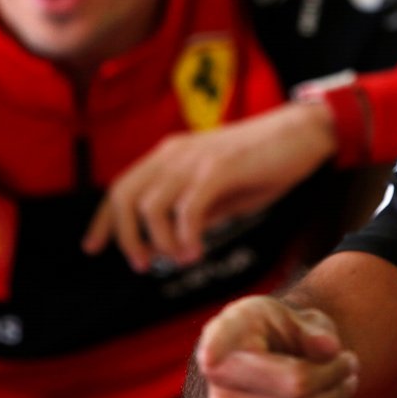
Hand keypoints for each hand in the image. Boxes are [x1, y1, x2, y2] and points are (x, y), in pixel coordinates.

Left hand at [81, 100, 336, 270]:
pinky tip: (197, 252)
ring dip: (161, 242)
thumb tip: (174, 242)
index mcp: (171, 154)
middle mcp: (175, 153)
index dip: (104, 220)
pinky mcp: (220, 169)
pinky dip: (186, 237)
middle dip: (126, 237)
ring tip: (182, 260)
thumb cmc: (266, 162)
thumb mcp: (224, 190)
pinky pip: (188, 210)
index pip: (122, 187)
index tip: (94, 247)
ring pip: (152, 207)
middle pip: (125, 197)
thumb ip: (197, 210)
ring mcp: (196, 159)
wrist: (303, 132)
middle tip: (143, 265)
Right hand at [192, 295, 358, 397]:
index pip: (219, 345)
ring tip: (345, 384)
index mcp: (225, 335)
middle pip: (299, 388)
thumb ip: (310, 329)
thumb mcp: (291, 317)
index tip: (212, 355)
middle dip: (336, 377)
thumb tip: (329, 349)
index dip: (215, 349)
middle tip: (350, 363)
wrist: (259, 364)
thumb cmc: (276, 333)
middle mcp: (218, 382)